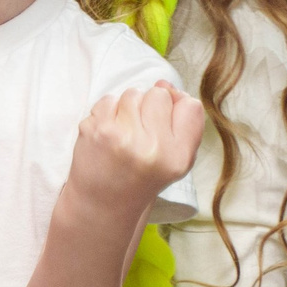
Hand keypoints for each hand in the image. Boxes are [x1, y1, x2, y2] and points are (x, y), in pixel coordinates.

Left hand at [66, 82, 204, 215]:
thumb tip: (164, 83)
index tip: (163, 126)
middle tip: (140, 133)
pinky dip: (108, 112)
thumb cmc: (142, 177)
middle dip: (150, 107)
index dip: (176, 109)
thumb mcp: (177, 159)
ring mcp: (122, 137)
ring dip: (128, 108)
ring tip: (124, 135)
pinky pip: (109, 99)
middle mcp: (153, 147)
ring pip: (133, 93)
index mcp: (179, 156)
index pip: (190, 106)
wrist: (102, 203)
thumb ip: (183, 121)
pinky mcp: (96, 131)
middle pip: (160, 94)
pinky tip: (108, 135)